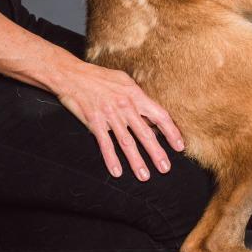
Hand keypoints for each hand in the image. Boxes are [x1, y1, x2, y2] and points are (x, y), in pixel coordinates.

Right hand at [54, 60, 185, 180]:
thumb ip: (137, 97)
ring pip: (126, 142)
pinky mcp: (95, 122)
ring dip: (136, 161)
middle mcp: (125, 106)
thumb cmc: (100, 77)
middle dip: (157, 153)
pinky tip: (117, 171)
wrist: (73, 75)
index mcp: (135, 95)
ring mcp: (110, 115)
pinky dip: (111, 159)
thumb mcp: (124, 81)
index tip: (179, 145)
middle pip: (145, 133)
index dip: (171, 132)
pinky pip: (105, 144)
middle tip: (165, 168)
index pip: (159, 115)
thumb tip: (148, 112)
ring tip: (144, 175)